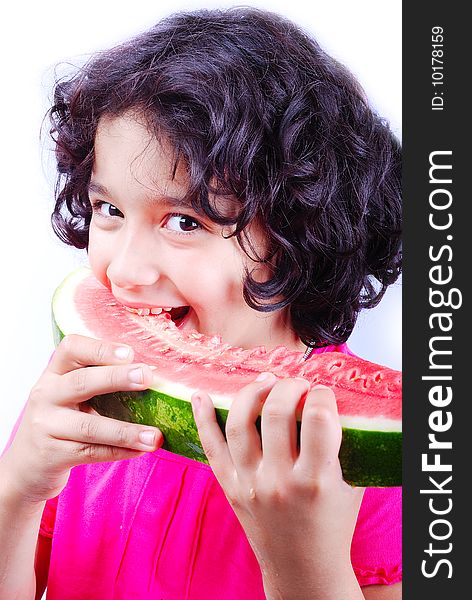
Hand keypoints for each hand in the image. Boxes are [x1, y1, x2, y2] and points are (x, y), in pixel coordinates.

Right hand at [2, 335, 161, 504]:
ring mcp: (47, 426)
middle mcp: (46, 395)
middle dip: (116, 378)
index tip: (130, 352)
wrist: (26, 465)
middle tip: (147, 377)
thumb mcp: (69, 394)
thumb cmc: (61, 420)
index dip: (101, 348)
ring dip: (126, 431)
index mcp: (55, 373)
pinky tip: (141, 450)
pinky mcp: (52, 455)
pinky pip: (91, 453)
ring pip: (90, 426)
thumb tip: (153, 375)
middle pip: (82, 382)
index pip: (70, 349)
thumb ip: (100, 380)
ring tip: (154, 435)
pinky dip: (120, 451)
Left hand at [191, 374, 363, 599]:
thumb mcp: (351, 486)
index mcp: (315, 481)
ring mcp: (249, 482)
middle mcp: (278, 480)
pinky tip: (200, 395)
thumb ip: (344, 446)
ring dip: (252, 392)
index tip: (323, 394)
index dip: (322, 395)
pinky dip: (202, 418)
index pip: (318, 418)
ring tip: (267, 381)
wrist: (303, 570)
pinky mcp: (230, 487)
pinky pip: (210, 446)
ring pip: (239, 422)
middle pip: (276, 412)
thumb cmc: (331, 526)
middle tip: (298, 385)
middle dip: (289, 386)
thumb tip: (337, 403)